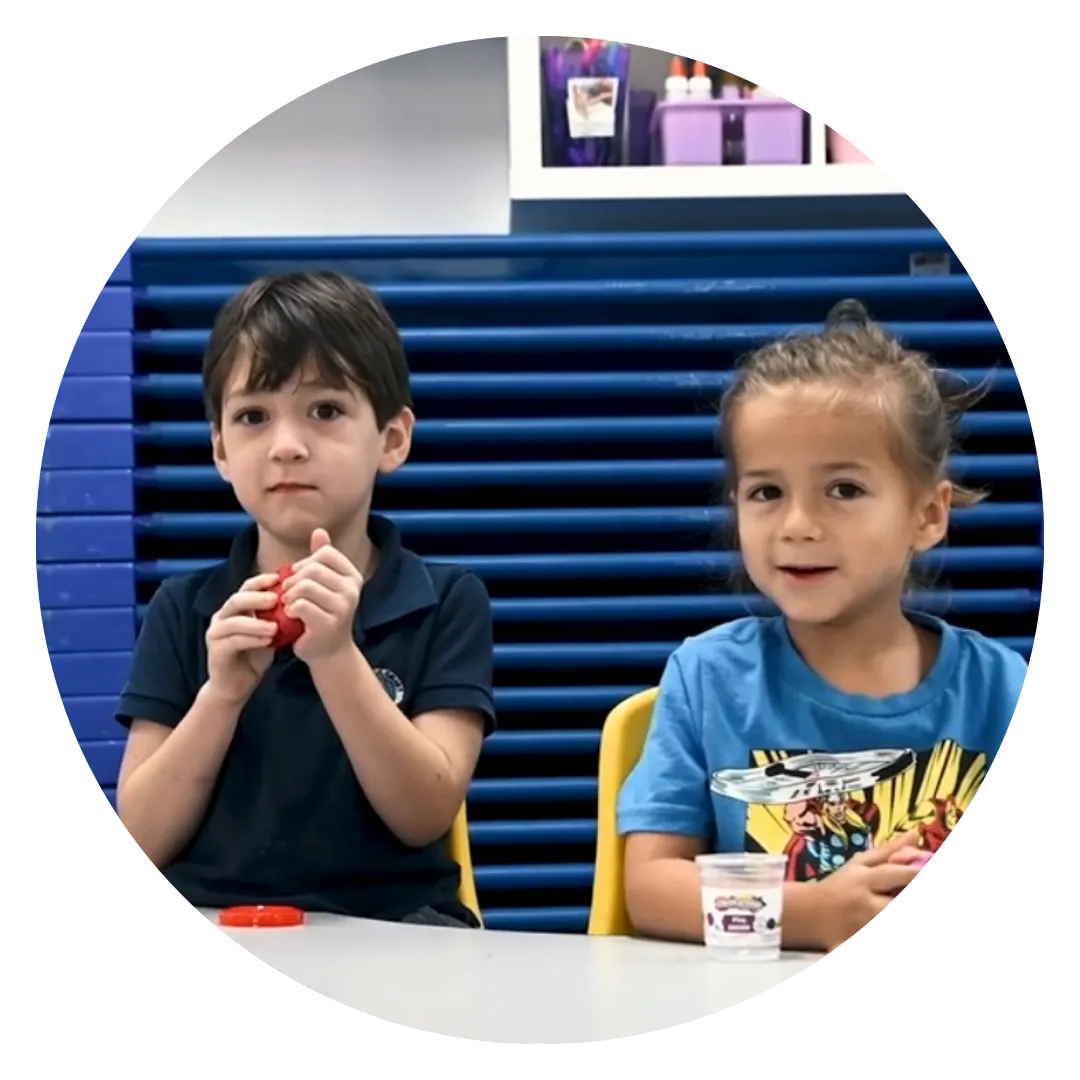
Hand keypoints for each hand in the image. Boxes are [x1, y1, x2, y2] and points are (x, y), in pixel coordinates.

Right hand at [205, 572, 279, 704]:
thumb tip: (300, 603)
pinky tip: (268, 641)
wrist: (236, 686)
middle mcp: (222, 617)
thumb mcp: (269, 634)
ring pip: (233, 621)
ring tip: (275, 627)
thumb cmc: (254, 657)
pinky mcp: (216, 650)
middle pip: (237, 600)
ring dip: (256, 623)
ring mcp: (216, 634)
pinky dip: (251, 639)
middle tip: (276, 599)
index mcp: (236, 610)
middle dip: (257, 598)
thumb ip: (278, 619)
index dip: (261, 581)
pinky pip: (233, 641)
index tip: (279, 578)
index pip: (246, 588)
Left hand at [281, 528, 363, 661]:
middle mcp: (352, 590)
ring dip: (289, 594)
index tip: (298, 576)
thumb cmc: (322, 614)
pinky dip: (290, 608)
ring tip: (287, 603)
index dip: (305, 562)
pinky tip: (290, 615)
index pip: (325, 554)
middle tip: (287, 592)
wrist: (328, 652)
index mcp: (353, 576)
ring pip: (305, 586)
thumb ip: (321, 558)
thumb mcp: (324, 584)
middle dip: (293, 579)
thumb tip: (319, 531)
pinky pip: (301, 605)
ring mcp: (343, 608)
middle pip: (313, 568)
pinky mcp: (329, 624)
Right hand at [815, 830, 922, 950]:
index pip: (896, 874)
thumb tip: (915, 834)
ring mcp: (863, 926)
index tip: (928, 865)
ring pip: (887, 915)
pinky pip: (870, 930)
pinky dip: (879, 918)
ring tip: (892, 899)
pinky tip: (883, 909)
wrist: (809, 914)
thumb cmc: (838, 885)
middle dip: (908, 893)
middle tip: (907, 888)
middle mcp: (865, 903)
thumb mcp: (859, 864)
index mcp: (864, 879)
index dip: (917, 872)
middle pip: (896, 903)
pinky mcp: (858, 939)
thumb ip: (888, 851)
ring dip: (892, 906)